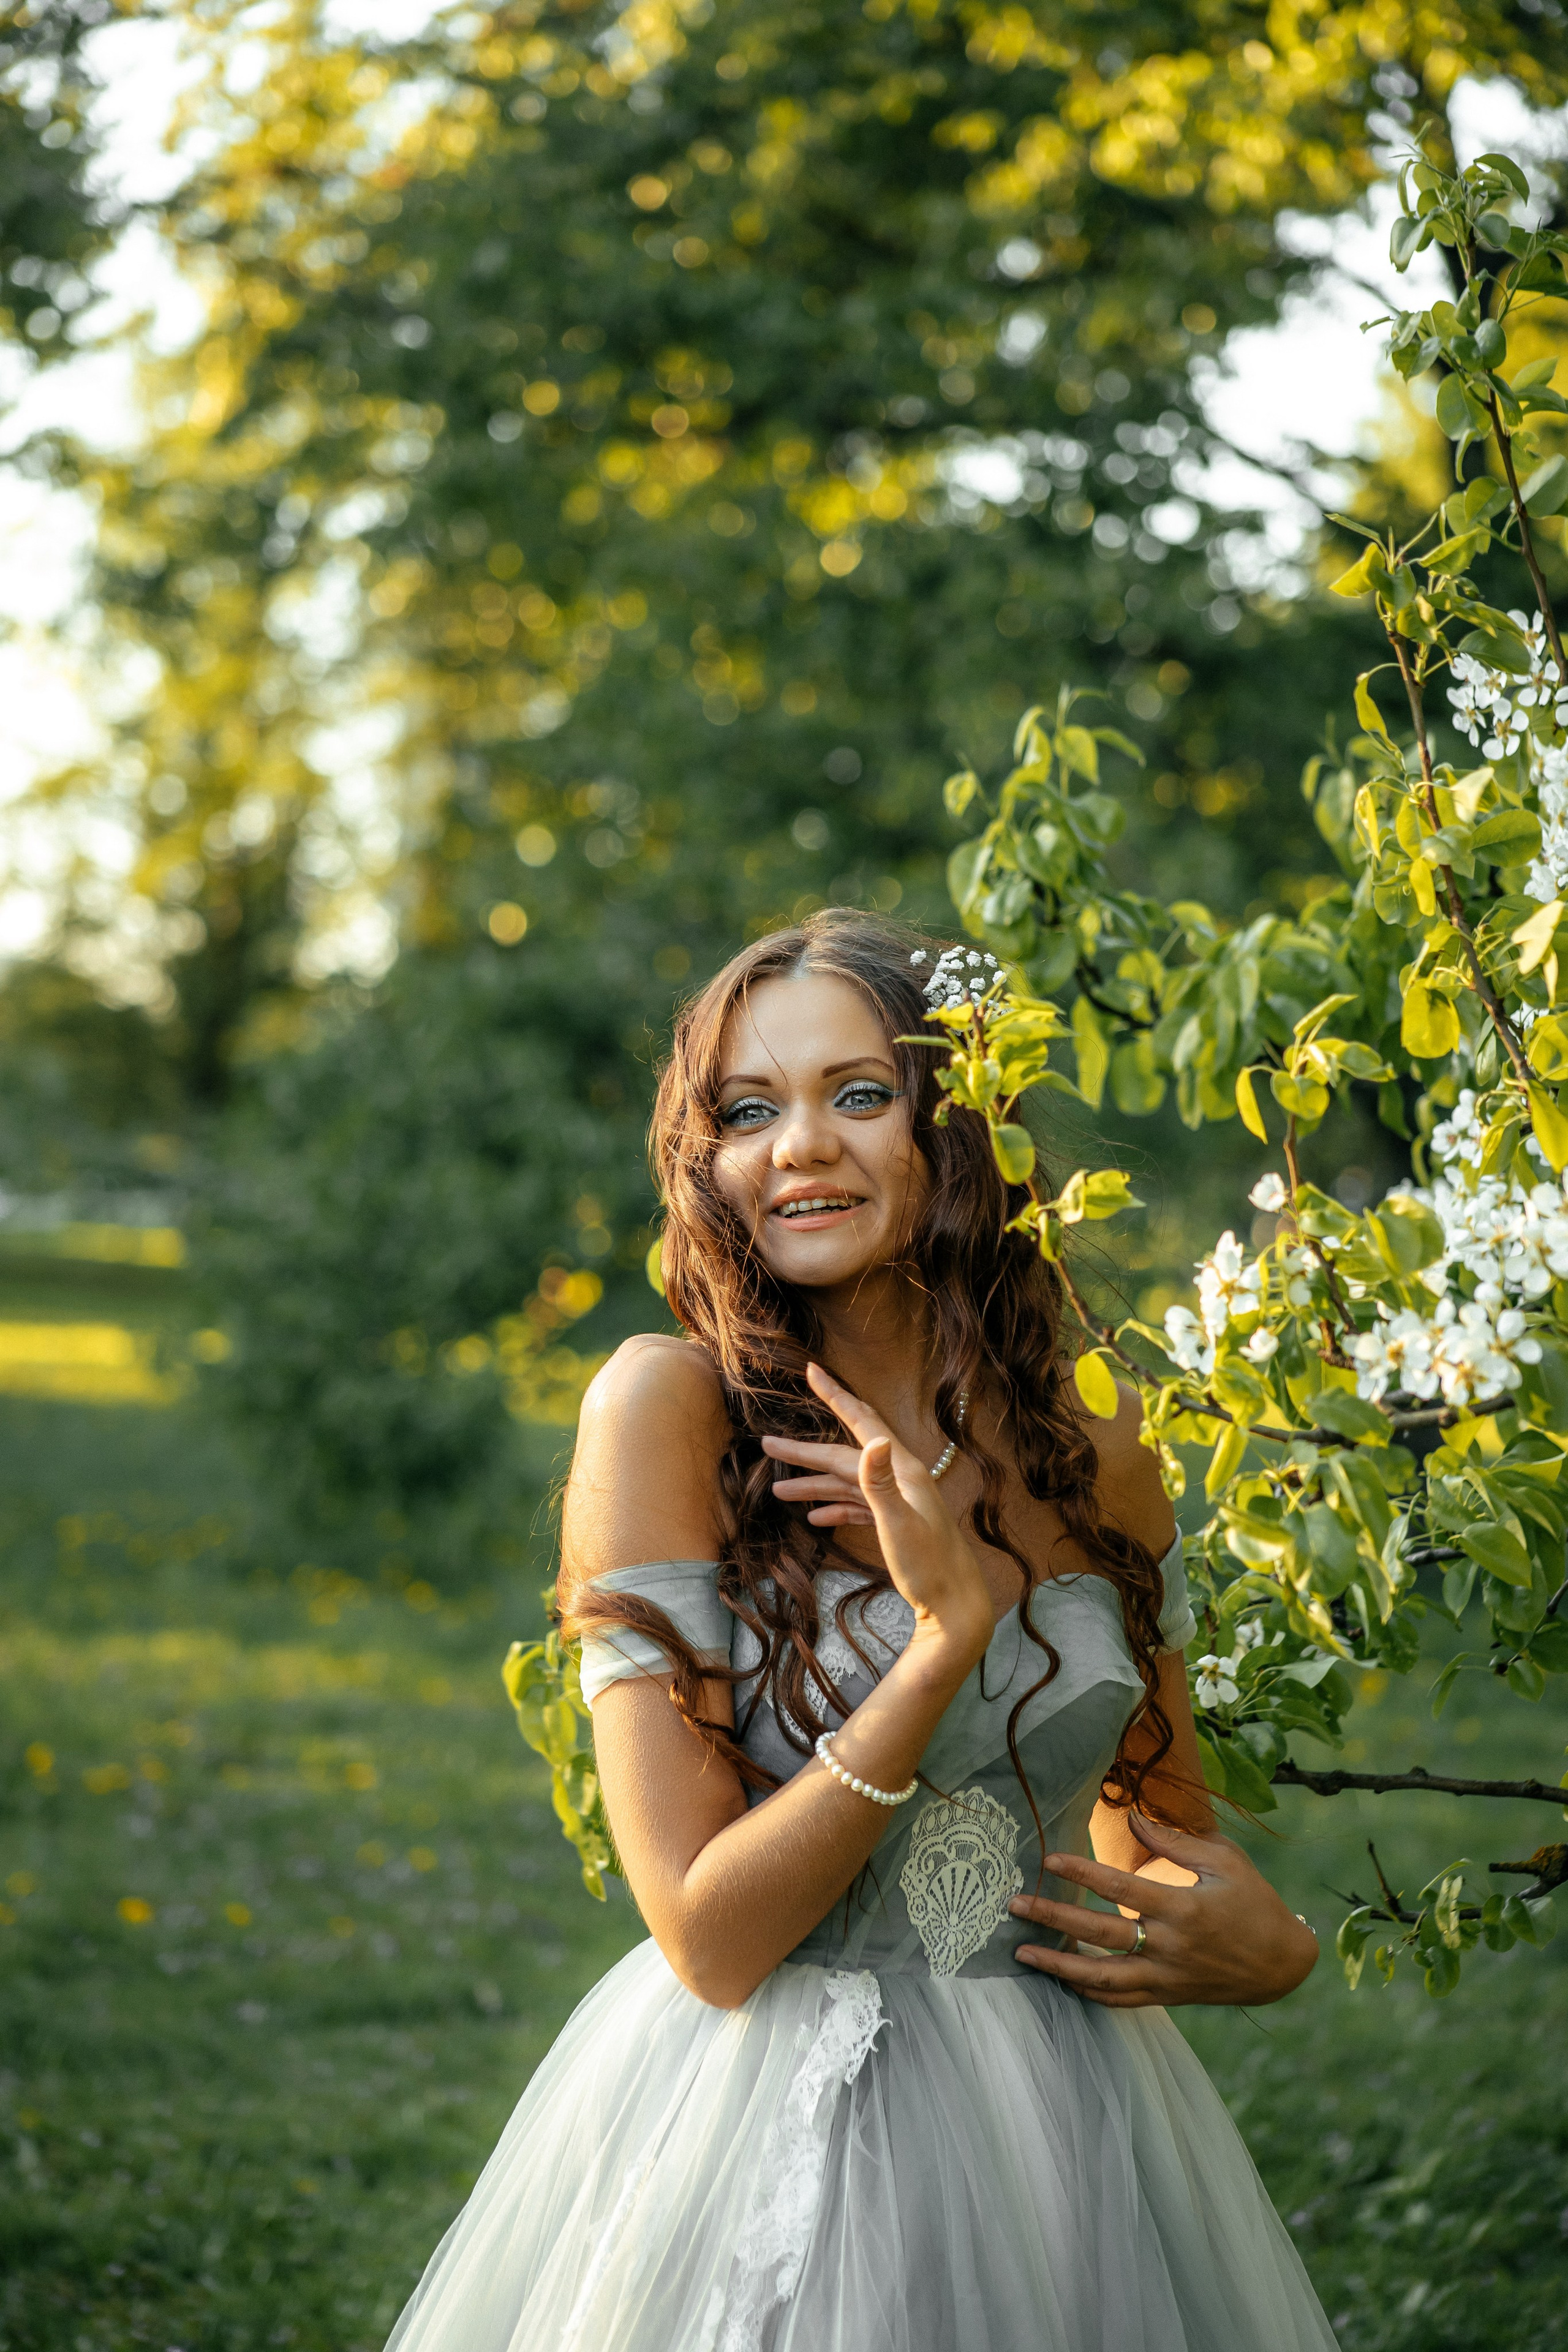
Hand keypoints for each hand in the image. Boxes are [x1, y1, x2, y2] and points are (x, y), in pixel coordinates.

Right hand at [761, 1364, 992, 1661]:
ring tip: (777, 1490)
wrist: (954, 1605)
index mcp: (902, 1470)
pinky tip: (814, 1517)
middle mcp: (899, 1479)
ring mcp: (897, 1502)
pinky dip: (835, 1508)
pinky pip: (858, 1507)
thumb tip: (873, 1440)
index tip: (812, 1371)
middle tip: (767, 1444)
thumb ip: (880, 1483)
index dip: (835, 1396)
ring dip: (814, 1485)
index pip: (862, 1422)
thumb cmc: (930, 1566)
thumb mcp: (899, 1524)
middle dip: (806, 1452)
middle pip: (844, 1456)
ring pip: (847, 1483)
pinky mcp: (894, 1524)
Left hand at [1008, 1812, 1318, 2008]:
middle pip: (1099, 1935)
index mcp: (1183, 1909)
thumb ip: (1176, 1840)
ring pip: (1103, 1978)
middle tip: (1014, 1907)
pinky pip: (1121, 2000)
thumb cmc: (1255, 1903)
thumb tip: (1133, 1815)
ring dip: (1059, 1967)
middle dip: (1053, 1921)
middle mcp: (1169, 1947)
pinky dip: (1089, 1993)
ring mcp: (1166, 1977)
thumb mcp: (1225, 1862)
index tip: (1048, 1860)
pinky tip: (1063, 1981)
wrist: (1282, 1965)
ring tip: (1023, 1954)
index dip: (1081, 1873)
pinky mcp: (1168, 1996)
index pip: (1120, 1889)